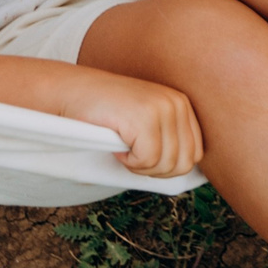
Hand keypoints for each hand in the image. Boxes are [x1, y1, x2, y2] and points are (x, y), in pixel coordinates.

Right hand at [59, 67, 203, 176]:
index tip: (143, 155)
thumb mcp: (146, 122)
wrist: (72, 92)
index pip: (195, 154)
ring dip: (140, 166)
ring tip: (123, 148)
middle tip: (131, 156)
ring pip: (166, 164)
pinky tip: (116, 143)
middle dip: (156, 170)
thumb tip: (190, 176)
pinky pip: (147, 160)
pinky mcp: (145, 117)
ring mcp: (162, 108)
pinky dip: (128, 161)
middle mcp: (177, 103)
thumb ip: (168, 140)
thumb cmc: (106, 113)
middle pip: (183, 163)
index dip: (168, 165)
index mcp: (181, 104)